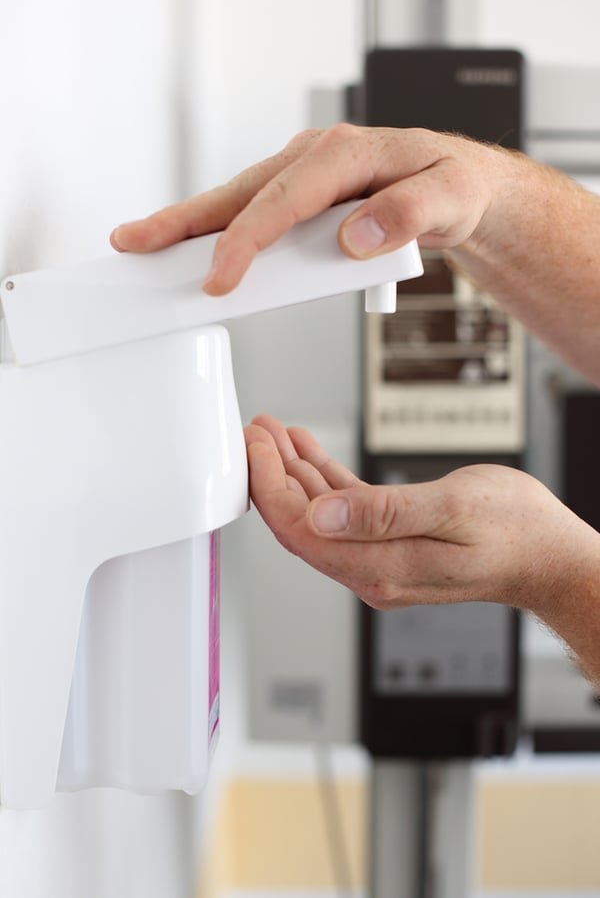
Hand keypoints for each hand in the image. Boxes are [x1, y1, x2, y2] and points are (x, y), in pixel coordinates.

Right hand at [110, 125, 512, 294]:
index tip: (220, 278)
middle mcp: (316, 158)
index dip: (245, 241)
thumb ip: (407, 214)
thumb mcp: (448, 199)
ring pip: (236, 200)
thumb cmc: (453, 189)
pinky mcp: (302, 195)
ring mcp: (304, 175)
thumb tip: (353, 236)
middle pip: (239, 192)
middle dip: (184, 221)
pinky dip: (217, 230)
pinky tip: (193, 249)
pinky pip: (252, 211)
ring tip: (146, 246)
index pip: (282, 200)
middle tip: (137, 243)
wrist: (460, 190)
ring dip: (189, 225)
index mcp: (346, 154)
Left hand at [244, 416, 598, 621]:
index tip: (255, 447)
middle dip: (271, 475)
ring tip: (273, 434)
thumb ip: (385, 513)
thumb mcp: (454, 509)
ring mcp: (380, 558)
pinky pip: (344, 511)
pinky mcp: (391, 544)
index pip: (299, 531)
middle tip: (255, 432)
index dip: (268, 486)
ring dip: (292, 473)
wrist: (547, 554)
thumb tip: (321, 515)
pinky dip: (322, 479)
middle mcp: (372, 569)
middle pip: (300, 523)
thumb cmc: (514, 531)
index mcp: (380, 566)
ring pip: (318, 515)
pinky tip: (308, 453)